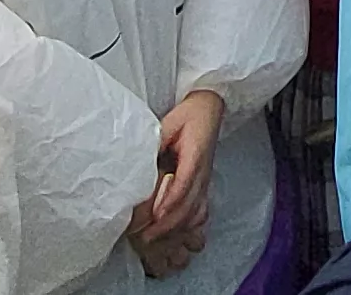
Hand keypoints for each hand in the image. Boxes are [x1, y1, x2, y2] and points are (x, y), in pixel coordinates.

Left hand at [131, 90, 224, 274]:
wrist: (210, 110)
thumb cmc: (191, 115)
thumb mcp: (170, 122)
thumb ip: (157, 140)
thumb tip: (140, 159)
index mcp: (195, 156)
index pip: (184, 184)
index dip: (170, 202)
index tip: (155, 217)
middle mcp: (203, 173)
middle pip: (189, 205)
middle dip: (167, 225)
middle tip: (145, 237)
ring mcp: (205, 181)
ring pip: (195, 212)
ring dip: (176, 229)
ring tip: (155, 240)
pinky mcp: (203, 185)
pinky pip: (200, 211)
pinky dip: (189, 226)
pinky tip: (178, 235)